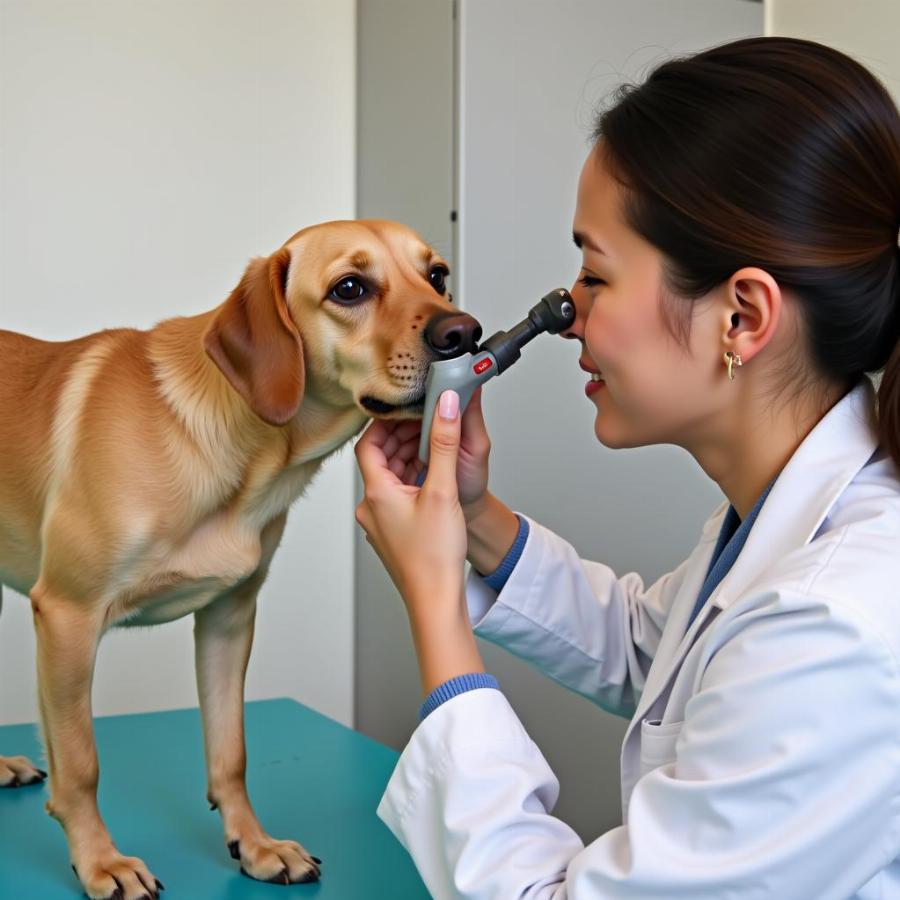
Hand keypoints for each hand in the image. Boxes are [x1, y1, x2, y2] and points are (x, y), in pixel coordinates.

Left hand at [356, 390, 485, 694]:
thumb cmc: (434, 555)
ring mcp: (381, 524)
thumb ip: (443, 443)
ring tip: (435, 449)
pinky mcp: (394, 535)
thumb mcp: (442, 490)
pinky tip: (434, 480)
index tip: (405, 410)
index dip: (384, 423)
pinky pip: (398, 498)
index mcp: (375, 494)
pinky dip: (413, 482)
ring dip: (410, 460)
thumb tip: (445, 405)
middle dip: (403, 439)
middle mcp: (371, 508)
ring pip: (390, 479)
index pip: (368, 444)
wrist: (436, 600)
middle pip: (380, 460)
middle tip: (428, 424)